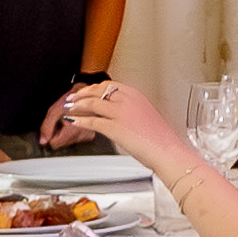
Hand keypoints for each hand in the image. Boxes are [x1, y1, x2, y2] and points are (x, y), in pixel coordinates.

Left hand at [48, 78, 176, 170]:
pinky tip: (73, 121)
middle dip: (83, 93)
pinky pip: (92, 121)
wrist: (168, 152)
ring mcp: (120, 113)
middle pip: (99, 90)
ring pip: (92, 103)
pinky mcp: (115, 127)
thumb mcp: (147, 118)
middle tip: (73, 97)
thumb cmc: (161, 140)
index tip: (87, 91)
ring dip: (77, 105)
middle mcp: (128, 100)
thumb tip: (118, 117)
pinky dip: (80, 120)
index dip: (94, 88)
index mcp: (136, 96)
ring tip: (69, 108)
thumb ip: (132, 113)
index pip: (110, 85)